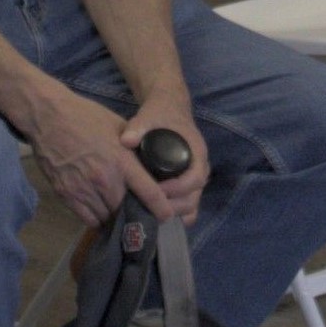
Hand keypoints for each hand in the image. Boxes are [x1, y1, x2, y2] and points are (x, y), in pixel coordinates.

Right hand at [21, 86, 154, 224]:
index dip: (162, 209)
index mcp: (121, 161)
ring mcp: (83, 189)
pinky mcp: (66, 195)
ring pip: (106, 218)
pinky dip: (97, 219)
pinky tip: (101, 212)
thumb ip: (134, 149)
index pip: (149, 193)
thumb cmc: (85, 116)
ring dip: (114, 218)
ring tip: (118, 213)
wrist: (47, 116)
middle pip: (126, 211)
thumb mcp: (118, 127)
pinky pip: (87, 219)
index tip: (166, 216)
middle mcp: (104, 179)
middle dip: (134, 213)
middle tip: (139, 213)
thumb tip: (149, 164)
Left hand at [116, 97, 206, 224]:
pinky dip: (174, 214)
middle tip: (149, 209)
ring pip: (190, 205)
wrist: (168, 110)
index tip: (157, 190)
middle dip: (173, 207)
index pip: (195, 178)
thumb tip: (126, 140)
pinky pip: (185, 205)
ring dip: (172, 213)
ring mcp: (193, 178)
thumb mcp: (149, 116)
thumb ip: (138, 127)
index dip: (178, 189)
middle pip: (194, 197)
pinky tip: (155, 217)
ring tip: (149, 215)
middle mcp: (199, 168)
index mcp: (197, 152)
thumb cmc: (160, 114)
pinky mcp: (185, 185)